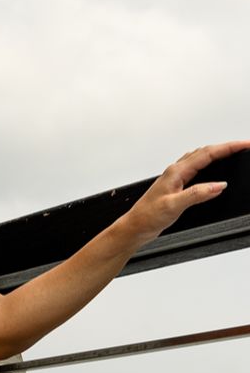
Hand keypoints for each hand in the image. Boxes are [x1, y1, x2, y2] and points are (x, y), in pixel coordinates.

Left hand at [123, 141, 248, 245]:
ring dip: (217, 153)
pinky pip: (195, 168)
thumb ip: (196, 194)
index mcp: (176, 172)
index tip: (244, 145)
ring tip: (232, 152)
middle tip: (243, 147)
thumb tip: (218, 185)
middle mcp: (175, 171)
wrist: (134, 227)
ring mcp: (175, 178)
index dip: (228, 148)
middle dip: (226, 147)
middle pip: (205, 152)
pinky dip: (207, 163)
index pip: (207, 154)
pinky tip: (211, 169)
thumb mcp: (174, 206)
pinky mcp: (176, 186)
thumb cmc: (147, 216)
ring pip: (199, 158)